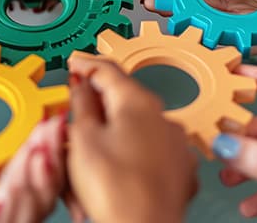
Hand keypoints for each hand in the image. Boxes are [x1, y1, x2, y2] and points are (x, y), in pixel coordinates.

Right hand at [66, 54, 198, 222]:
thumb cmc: (118, 191)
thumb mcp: (83, 138)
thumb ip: (81, 104)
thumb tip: (80, 84)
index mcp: (138, 102)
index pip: (108, 70)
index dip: (85, 65)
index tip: (75, 64)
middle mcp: (165, 117)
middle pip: (124, 99)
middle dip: (99, 105)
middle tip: (76, 112)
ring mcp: (176, 144)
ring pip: (138, 127)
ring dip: (115, 133)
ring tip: (92, 154)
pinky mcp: (181, 168)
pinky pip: (152, 151)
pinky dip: (133, 154)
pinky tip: (118, 169)